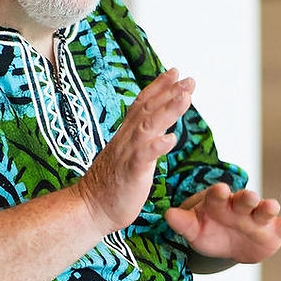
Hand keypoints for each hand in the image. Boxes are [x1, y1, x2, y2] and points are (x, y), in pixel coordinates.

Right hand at [76, 68, 194, 232]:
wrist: (90, 208)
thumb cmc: (112, 186)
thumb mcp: (129, 157)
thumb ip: (143, 142)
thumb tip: (161, 132)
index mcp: (127, 135)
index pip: (143, 104)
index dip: (159, 87)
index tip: (175, 72)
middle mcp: (127, 139)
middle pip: (148, 109)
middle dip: (169, 92)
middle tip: (189, 79)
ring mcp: (128, 154)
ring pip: (148, 126)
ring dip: (168, 110)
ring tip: (186, 97)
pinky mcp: (130, 172)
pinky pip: (143, 156)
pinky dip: (157, 146)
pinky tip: (171, 138)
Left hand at [165, 183, 280, 264]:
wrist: (229, 246)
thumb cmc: (210, 232)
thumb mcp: (194, 231)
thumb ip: (183, 223)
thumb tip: (167, 214)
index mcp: (219, 203)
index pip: (218, 196)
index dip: (218, 194)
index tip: (218, 190)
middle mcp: (240, 207)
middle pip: (244, 200)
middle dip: (246, 198)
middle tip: (249, 196)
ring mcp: (258, 219)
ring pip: (264, 211)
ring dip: (268, 208)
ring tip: (272, 206)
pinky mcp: (274, 231)